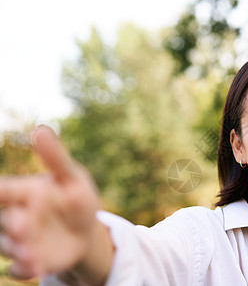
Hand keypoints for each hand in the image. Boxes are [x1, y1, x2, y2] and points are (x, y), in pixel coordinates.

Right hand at [0, 126, 99, 278]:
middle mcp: (17, 216)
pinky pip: (20, 269)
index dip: (0, 193)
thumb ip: (55, 158)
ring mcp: (22, 241)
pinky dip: (23, 270)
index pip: (3, 191)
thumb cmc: (76, 197)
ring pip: (9, 246)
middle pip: (5, 221)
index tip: (1, 193)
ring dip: (18, 250)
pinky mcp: (31, 260)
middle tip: (25, 226)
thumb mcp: (72, 177)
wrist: (88, 229)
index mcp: (25, 193)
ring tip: (34, 255)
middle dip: (13, 225)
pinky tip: (35, 269)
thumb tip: (40, 129)